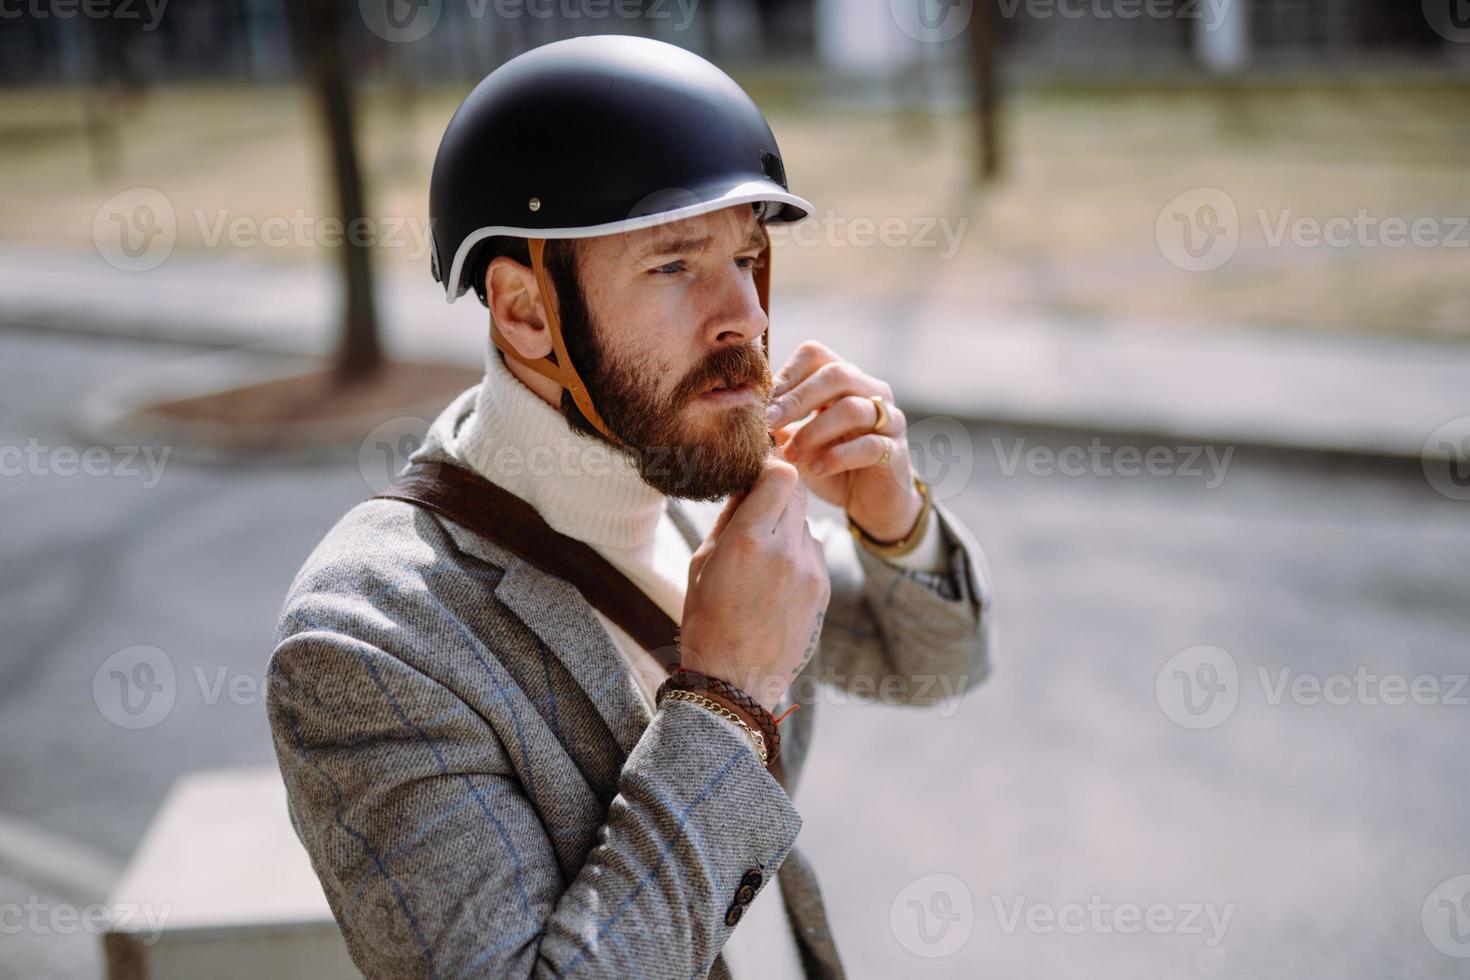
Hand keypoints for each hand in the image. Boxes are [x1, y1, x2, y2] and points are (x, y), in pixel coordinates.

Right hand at [678, 458, 830, 711]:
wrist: (735, 679)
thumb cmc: (707, 620)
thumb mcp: (702, 563)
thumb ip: (729, 518)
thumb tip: (745, 485)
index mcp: (749, 540)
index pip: (781, 474)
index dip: (769, 469)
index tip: (756, 477)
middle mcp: (786, 550)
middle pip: (798, 492)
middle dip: (778, 494)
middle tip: (758, 511)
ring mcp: (811, 570)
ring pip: (807, 523)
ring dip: (788, 526)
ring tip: (763, 558)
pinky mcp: (824, 588)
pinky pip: (814, 551)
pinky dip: (798, 554)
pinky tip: (776, 581)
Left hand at [764, 340, 923, 543]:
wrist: (870, 503)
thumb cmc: (830, 464)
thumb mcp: (797, 439)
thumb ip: (778, 420)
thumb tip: (742, 405)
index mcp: (845, 379)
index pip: (816, 355)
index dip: (786, 374)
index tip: (761, 402)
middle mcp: (872, 391)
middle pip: (837, 374)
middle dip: (797, 399)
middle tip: (768, 423)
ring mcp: (889, 420)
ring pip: (854, 409)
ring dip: (814, 431)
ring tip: (792, 454)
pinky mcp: (895, 451)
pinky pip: (868, 446)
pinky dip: (837, 456)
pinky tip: (816, 469)